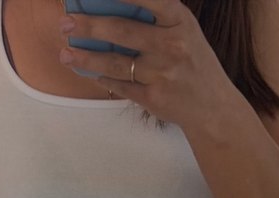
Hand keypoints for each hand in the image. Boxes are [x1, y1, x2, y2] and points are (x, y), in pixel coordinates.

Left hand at [59, 0, 232, 131]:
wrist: (212, 106)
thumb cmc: (193, 62)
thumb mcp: (185, 30)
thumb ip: (158, 16)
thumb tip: (116, 6)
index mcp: (180, 22)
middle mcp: (172, 45)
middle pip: (123, 32)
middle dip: (89, 26)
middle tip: (65, 23)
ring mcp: (161, 74)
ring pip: (115, 63)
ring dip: (86, 58)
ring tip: (66, 53)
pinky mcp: (153, 98)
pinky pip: (120, 86)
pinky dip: (102, 78)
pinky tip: (88, 71)